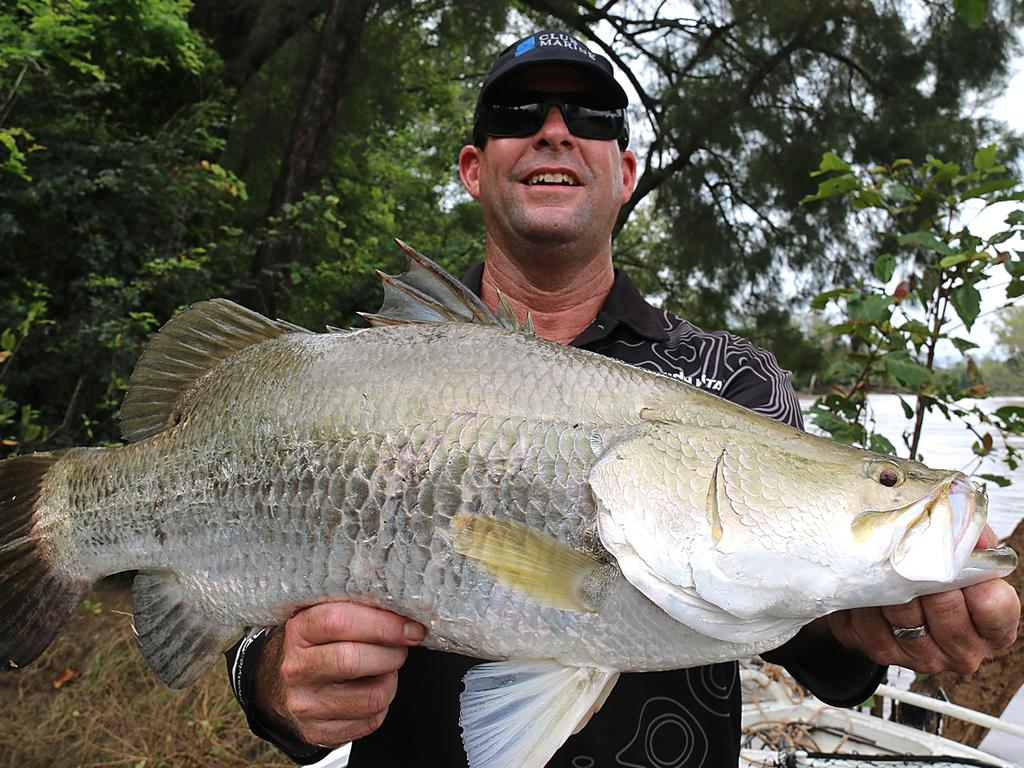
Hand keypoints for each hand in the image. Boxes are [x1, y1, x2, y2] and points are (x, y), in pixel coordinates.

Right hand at [253, 602, 426, 747]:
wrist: (281, 687)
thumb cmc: (318, 644)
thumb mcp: (325, 615)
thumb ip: (357, 604)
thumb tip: (404, 597)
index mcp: (298, 631)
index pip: (339, 621)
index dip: (383, 623)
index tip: (410, 626)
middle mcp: (296, 669)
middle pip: (353, 660)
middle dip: (391, 652)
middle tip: (400, 646)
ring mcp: (306, 704)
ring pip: (371, 696)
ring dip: (390, 680)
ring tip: (384, 668)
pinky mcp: (318, 732)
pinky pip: (370, 721)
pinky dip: (382, 704)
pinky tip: (370, 689)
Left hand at [824, 525, 1019, 674]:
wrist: (886, 596)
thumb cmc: (930, 572)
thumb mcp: (957, 552)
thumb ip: (968, 536)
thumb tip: (963, 523)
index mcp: (992, 625)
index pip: (995, 606)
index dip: (973, 577)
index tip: (955, 557)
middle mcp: (963, 649)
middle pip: (945, 606)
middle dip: (925, 573)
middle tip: (910, 552)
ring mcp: (923, 657)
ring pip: (904, 613)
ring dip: (890, 583)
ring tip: (884, 564)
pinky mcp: (883, 653)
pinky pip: (869, 622)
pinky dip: (864, 598)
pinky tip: (865, 585)